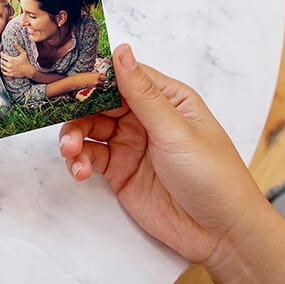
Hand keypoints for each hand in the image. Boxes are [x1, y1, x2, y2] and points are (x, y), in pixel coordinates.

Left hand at [0, 49, 35, 78]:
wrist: (29, 70)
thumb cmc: (26, 62)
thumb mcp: (23, 54)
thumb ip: (19, 48)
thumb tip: (15, 43)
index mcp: (11, 60)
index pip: (2, 56)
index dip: (1, 53)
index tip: (2, 52)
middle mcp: (9, 65)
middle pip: (1, 61)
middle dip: (1, 58)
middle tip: (3, 57)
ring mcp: (9, 70)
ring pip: (2, 66)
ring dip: (1, 64)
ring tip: (3, 62)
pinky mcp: (10, 74)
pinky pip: (3, 72)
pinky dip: (2, 70)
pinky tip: (3, 68)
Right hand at [58, 44, 272, 264]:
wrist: (220, 232)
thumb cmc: (212, 175)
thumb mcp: (175, 130)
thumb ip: (142, 94)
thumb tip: (121, 51)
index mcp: (167, 99)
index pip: (124, 76)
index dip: (95, 76)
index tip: (67, 77)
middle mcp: (146, 118)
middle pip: (99, 102)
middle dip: (77, 110)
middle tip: (65, 121)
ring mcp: (131, 145)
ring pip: (89, 130)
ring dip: (74, 137)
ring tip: (72, 152)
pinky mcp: (119, 172)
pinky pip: (90, 158)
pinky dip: (79, 161)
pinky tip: (81, 170)